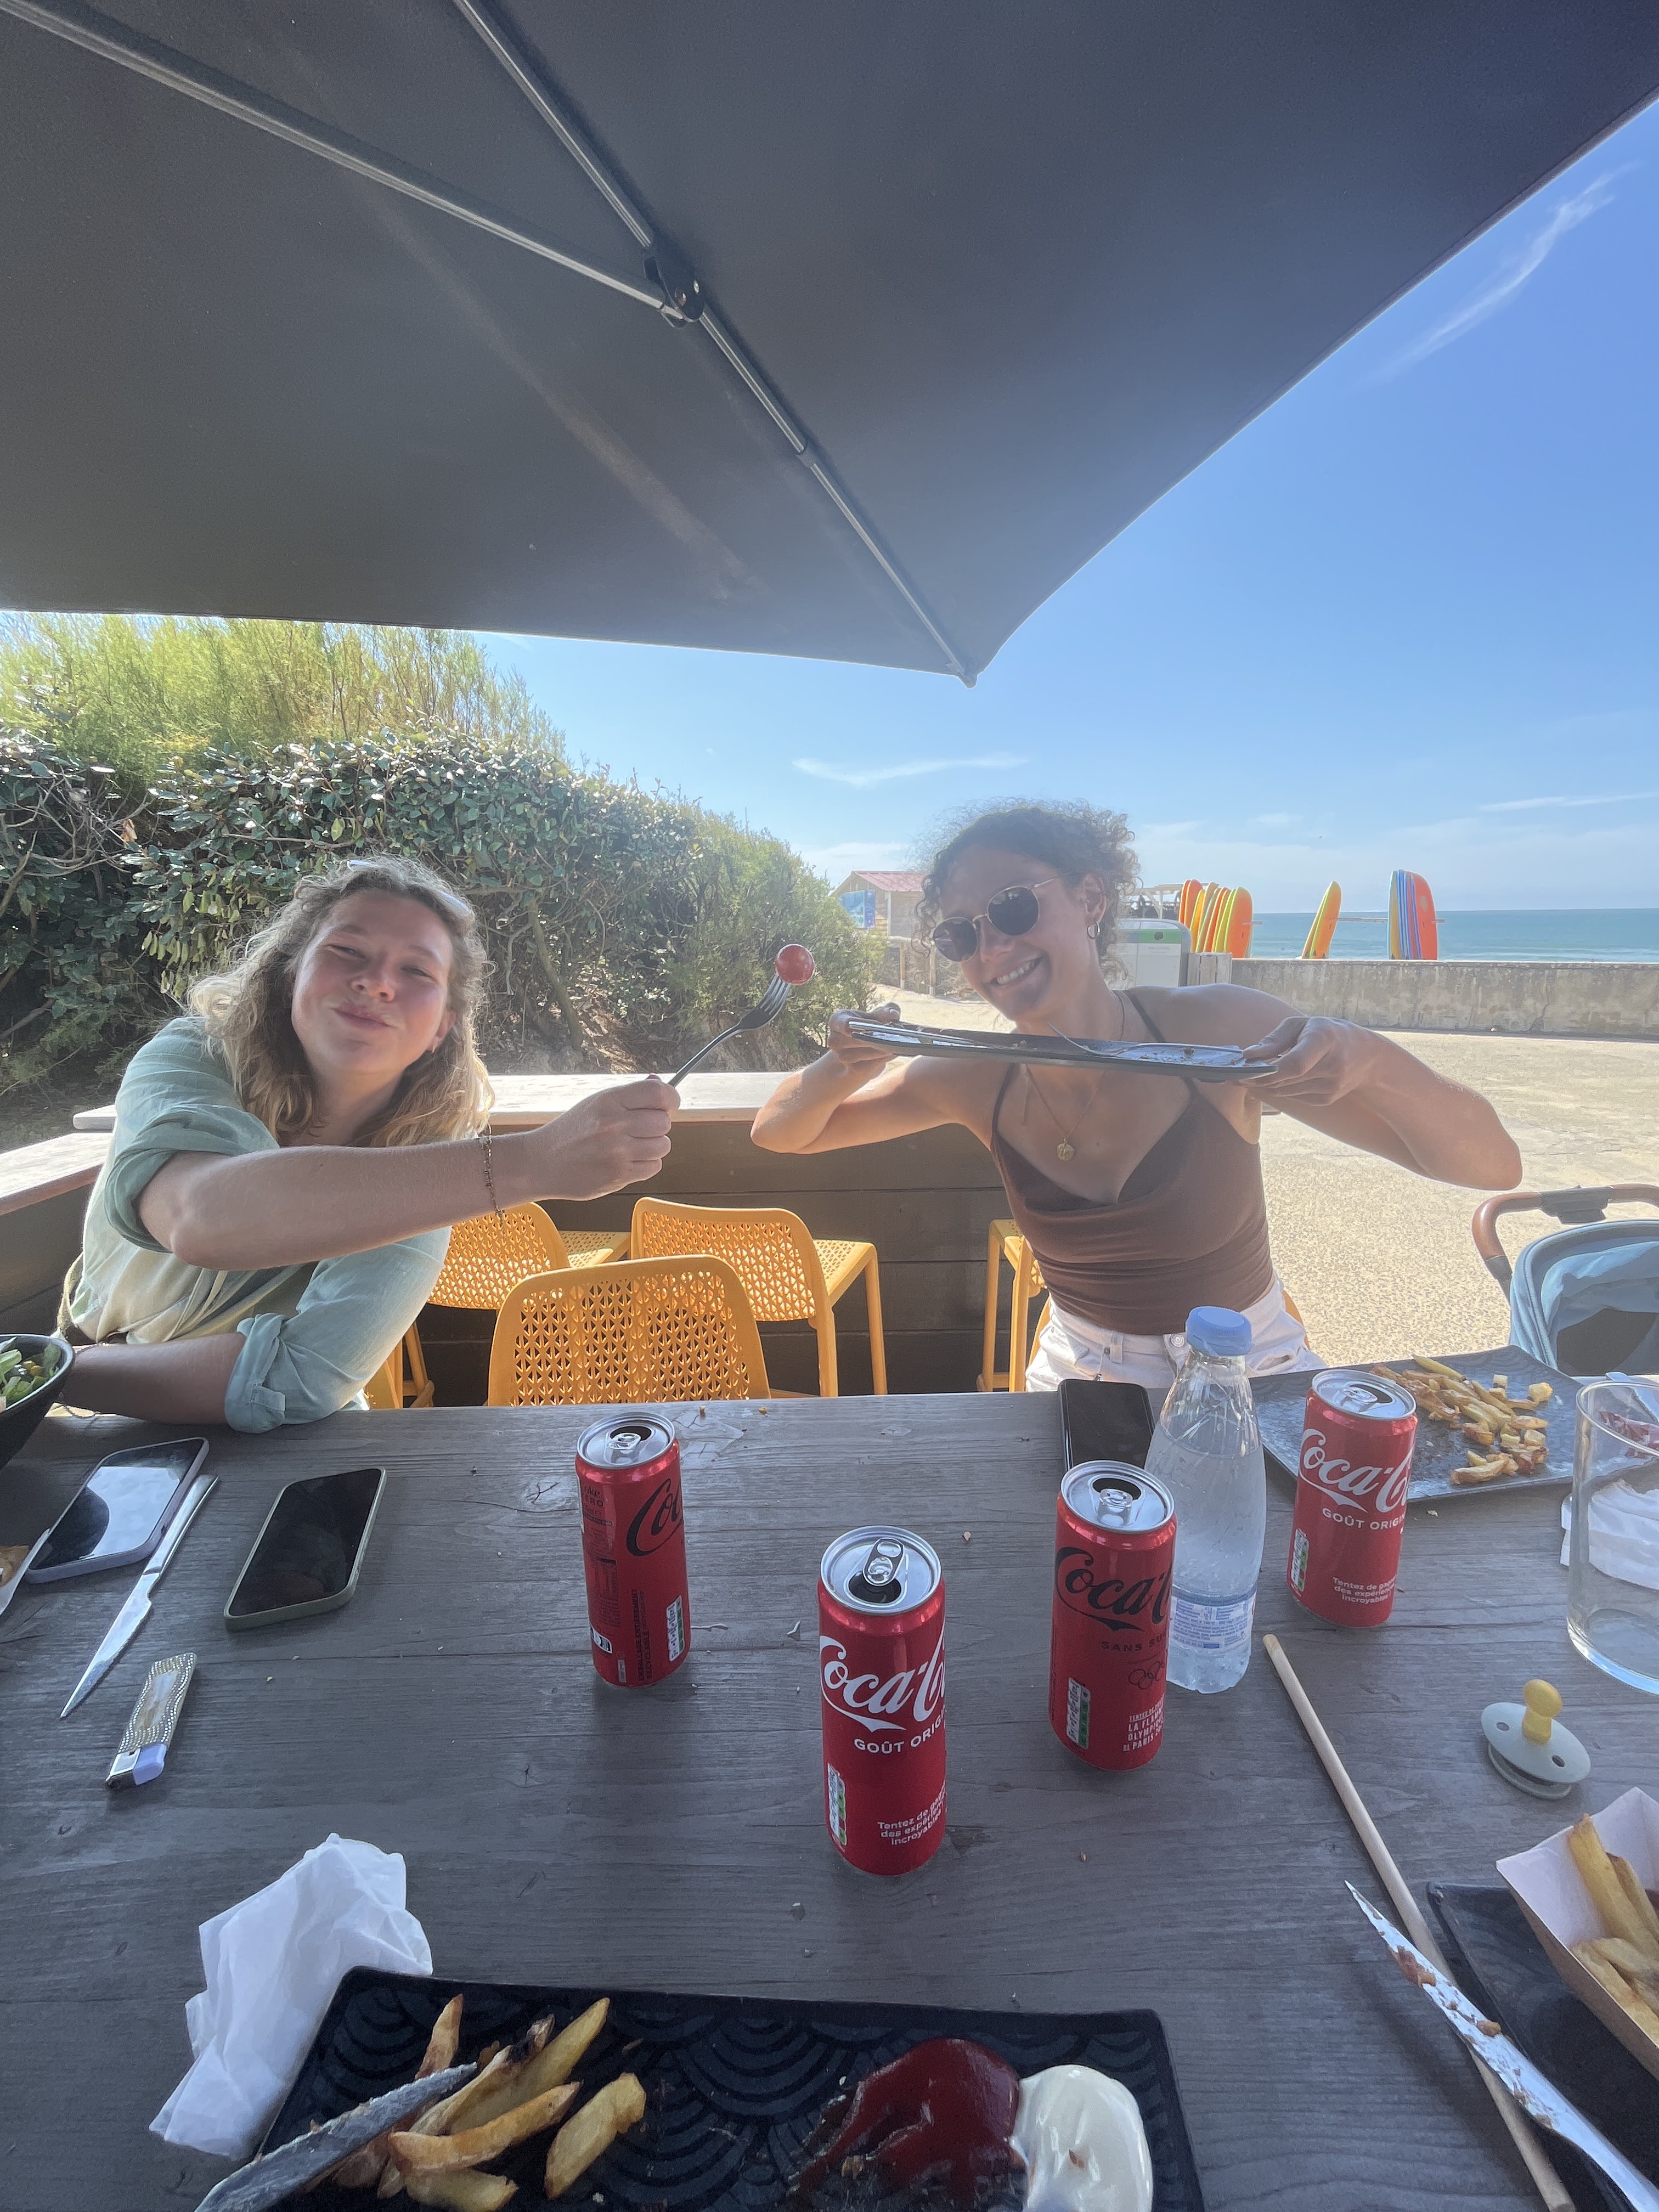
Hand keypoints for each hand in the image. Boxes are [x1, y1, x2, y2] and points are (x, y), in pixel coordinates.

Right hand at [526, 1077, 678, 1197]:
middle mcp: (614, 1124)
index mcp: (609, 1100)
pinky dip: (645, 1164)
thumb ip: (630, 1094)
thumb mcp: (596, 1102)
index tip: (667, 1104)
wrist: (543, 1163)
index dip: (670, 1098)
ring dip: (653, 1146)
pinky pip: (654, 1167)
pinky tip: (626, 1160)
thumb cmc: (572, 1131)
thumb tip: (660, 1081)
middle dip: (657, 1125)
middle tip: (640, 1128)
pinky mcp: (619, 1175)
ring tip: (631, 1145)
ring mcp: (617, 1152)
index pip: (659, 1093)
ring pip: (663, 1146)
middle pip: (664, 1122)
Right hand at [824, 1005, 905, 1081]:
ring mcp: (842, 1056)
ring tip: (895, 1044)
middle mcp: (835, 1040)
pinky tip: (892, 1053)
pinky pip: (868, 1065)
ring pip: (861, 1053)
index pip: (842, 1022)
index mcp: (837, 1020)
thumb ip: (887, 1011)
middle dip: (873, 1036)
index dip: (856, 1024)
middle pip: (854, 1038)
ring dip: (879, 1049)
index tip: (871, 1025)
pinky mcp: (853, 1069)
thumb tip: (892, 1014)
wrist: (864, 1052)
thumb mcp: (879, 1015)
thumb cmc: (871, 1027)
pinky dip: (882, 1058)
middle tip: (891, 1034)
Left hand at [1241, 1016, 1377, 1105]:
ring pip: (1287, 1091)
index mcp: (1325, 1039)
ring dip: (1265, 1086)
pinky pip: (1295, 1096)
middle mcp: (1332, 1065)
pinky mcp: (1328, 1099)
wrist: (1366, 1056)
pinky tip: (1271, 1082)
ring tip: (1247, 1078)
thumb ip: (1275, 1039)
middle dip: (1257, 1079)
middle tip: (1235, 1076)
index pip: (1296, 1063)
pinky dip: (1280, 1089)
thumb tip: (1249, 1054)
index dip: (1269, 1070)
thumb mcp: (1303, 1024)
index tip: (1246, 1068)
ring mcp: (1332, 1086)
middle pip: (1287, 1079)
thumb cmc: (1328, 1033)